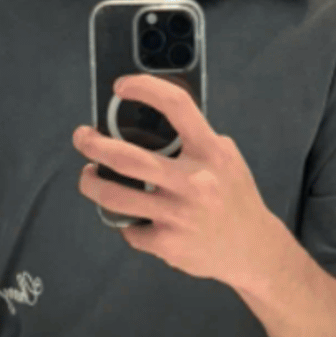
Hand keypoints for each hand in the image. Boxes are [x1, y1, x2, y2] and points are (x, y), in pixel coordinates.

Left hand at [74, 73, 282, 290]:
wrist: (253, 250)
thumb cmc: (233, 198)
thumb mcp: (226, 159)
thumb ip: (194, 140)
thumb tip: (147, 119)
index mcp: (212, 152)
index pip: (176, 106)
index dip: (144, 88)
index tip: (120, 86)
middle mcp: (195, 182)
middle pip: (126, 158)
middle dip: (92, 145)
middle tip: (82, 137)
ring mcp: (178, 214)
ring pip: (114, 195)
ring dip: (91, 184)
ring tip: (89, 177)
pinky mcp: (168, 243)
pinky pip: (129, 228)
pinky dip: (127, 222)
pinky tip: (135, 217)